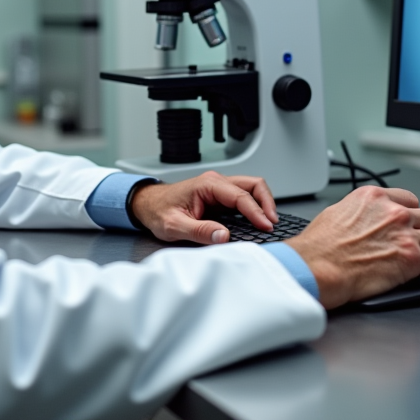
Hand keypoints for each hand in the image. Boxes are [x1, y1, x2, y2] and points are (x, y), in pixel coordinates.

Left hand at [129, 172, 278, 244]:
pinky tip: (258, 221)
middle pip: (253, 185)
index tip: (266, 226)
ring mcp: (219, 188)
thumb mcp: (174, 226)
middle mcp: (216, 182)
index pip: (240, 196)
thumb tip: (223, 236)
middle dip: (267, 202)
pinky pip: (244, 197)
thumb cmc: (158, 211)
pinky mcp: (220, 197)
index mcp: (207, 185)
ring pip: (251, 189)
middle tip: (273, 223)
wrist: (147, 205)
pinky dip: (255, 207)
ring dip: (263, 203)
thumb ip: (199, 231)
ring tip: (269, 222)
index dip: (256, 212)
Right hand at [285, 186, 419, 309]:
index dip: (410, 215)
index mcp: (375, 197)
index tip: (408, 225)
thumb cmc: (319, 246)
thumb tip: (365, 221)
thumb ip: (360, 212)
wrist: (317, 266)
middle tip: (418, 242)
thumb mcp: (337, 212)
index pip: (410, 200)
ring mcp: (405, 236)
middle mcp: (394, 213)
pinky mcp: (411, 260)